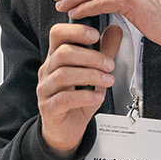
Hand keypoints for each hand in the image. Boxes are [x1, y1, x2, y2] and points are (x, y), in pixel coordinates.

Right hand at [36, 22, 124, 155]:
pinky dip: (84, 96)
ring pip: (64, 74)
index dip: (75, 30)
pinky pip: (64, 98)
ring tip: (107, 81)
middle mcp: (48, 70)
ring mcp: (45, 89)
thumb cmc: (77, 100)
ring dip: (91, 76)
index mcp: (56, 57)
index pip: (57, 34)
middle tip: (109, 65)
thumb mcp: (94, 72)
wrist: (67, 129)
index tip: (95, 35)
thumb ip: (104, 51)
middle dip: (91, 57)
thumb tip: (115, 30)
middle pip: (63, 53)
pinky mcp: (49, 108)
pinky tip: (97, 97)